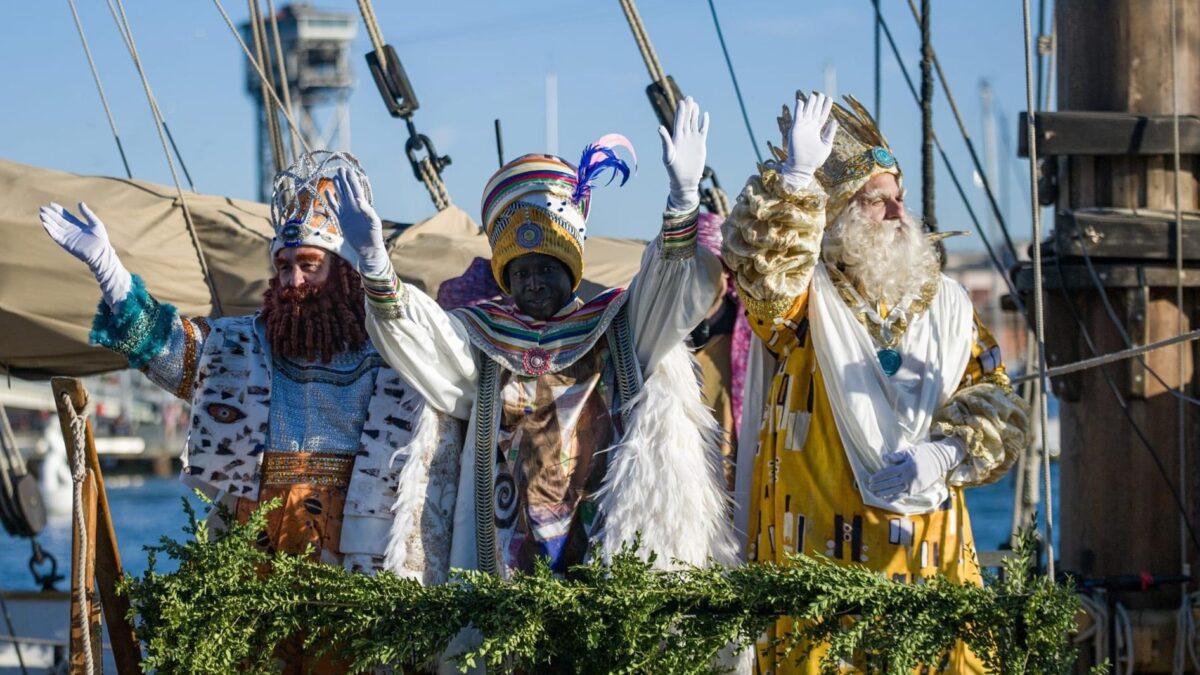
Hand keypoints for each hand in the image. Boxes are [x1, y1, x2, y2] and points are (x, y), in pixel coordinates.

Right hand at [39, 202, 131, 306]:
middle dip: (50, 214)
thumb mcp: (95, 223)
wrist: (101, 253)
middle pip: (58, 221)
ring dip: (48, 221)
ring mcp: (68, 237)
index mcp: (78, 225)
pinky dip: (50, 230)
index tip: (51, 204)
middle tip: (42, 208)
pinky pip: (56, 236)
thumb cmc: (101, 239)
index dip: (58, 210)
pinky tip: (45, 224)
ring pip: (55, 227)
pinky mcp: (66, 244)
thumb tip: (80, 202)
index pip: (65, 216)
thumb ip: (87, 213)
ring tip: (42, 214)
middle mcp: (71, 230)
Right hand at [332, 167, 389, 277]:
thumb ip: (367, 211)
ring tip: (334, 177)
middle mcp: (354, 207)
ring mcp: (347, 213)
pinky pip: (334, 207)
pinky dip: (331, 200)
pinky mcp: (341, 220)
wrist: (367, 248)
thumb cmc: (374, 236)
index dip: (352, 180)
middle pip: (347, 190)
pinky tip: (327, 192)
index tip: (348, 170)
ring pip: (341, 196)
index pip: (356, 189)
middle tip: (340, 168)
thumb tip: (358, 200)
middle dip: (344, 180)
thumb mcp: (373, 223)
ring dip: (337, 187)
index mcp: (362, 206)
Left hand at [658, 96, 708, 211]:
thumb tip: (660, 127)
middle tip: (689, 97)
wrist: (685, 179)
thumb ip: (665, 140)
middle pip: (686, 119)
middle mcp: (684, 137)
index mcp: (676, 138)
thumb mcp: (667, 154)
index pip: (679, 121)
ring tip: (695, 104)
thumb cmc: (673, 169)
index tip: (681, 101)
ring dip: (695, 114)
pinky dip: (704, 123)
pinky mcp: (700, 144)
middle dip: (687, 109)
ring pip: (694, 123)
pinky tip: (705, 115)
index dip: (680, 111)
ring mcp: (693, 140)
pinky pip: (703, 130)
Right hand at [780, 92, 838, 189]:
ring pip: (807, 111)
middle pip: (815, 111)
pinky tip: (800, 101)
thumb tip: (834, 121)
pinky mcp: (796, 129)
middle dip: (818, 103)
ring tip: (814, 95)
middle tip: (822, 94)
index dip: (826, 107)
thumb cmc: (815, 159)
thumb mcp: (826, 145)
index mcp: (817, 130)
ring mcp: (802, 127)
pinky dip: (798, 108)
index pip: (822, 115)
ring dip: (810, 103)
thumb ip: (830, 133)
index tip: (830, 98)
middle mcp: (810, 127)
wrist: (803, 167)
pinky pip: (797, 116)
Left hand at [866, 438, 964, 500]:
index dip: (879, 477)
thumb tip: (883, 458)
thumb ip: (896, 456)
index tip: (870, 479)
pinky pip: (904, 495)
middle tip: (869, 487)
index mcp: (907, 467)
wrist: (939, 460)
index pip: (889, 473)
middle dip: (879, 486)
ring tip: (875, 494)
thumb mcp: (909, 452)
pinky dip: (895, 498)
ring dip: (885, 493)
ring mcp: (913, 485)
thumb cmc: (922, 453)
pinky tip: (887, 500)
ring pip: (896, 491)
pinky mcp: (916, 490)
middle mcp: (909, 477)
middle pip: (891, 483)